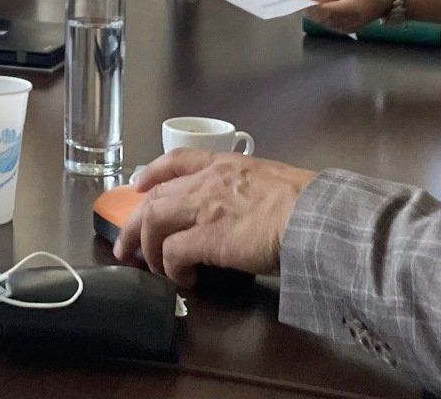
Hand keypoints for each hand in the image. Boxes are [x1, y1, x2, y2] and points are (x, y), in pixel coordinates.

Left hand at [113, 150, 315, 286]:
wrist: (314, 217)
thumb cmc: (304, 203)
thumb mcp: (270, 182)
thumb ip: (246, 191)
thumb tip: (241, 210)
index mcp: (226, 164)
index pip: (177, 160)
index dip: (152, 172)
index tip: (139, 185)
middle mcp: (208, 181)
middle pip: (155, 197)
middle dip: (136, 223)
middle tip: (126, 245)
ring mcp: (204, 208)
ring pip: (154, 222)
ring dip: (148, 248)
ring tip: (153, 269)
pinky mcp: (206, 238)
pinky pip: (173, 253)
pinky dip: (172, 268)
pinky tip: (185, 280)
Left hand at [303, 0, 391, 33]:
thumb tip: (307, 0)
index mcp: (350, 9)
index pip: (324, 12)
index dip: (309, 8)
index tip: (296, 1)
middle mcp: (349, 23)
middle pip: (322, 19)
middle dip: (308, 11)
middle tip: (294, 1)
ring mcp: (348, 29)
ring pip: (324, 23)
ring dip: (314, 14)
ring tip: (302, 3)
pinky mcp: (348, 30)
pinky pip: (330, 25)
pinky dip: (322, 17)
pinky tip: (316, 9)